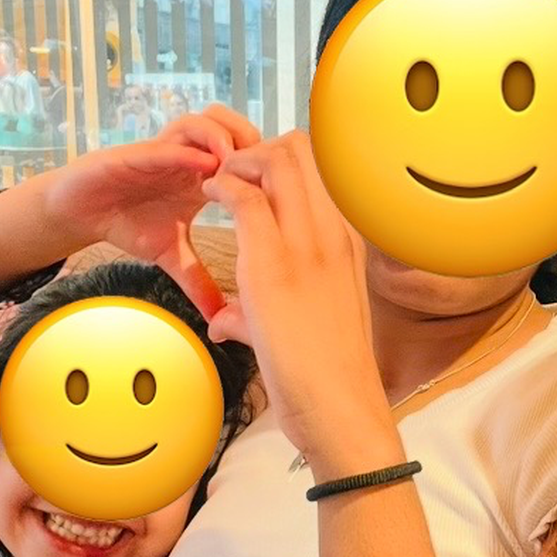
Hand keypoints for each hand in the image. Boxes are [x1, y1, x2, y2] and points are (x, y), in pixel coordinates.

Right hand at [44, 105, 261, 319]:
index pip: (253, 157)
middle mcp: (193, 157)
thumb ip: (198, 280)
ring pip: (207, 121)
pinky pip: (168, 142)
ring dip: (226, 138)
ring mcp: (168, 150)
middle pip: (240, 128)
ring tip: (237, 167)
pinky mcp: (137, 152)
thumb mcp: (171, 255)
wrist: (81, 211)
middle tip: (267, 174)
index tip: (286, 198)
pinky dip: (189, 150)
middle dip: (257, 144)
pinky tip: (205, 167)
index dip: (272, 170)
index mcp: (209, 177)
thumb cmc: (130, 223)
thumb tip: (219, 318)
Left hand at [201, 130, 398, 473]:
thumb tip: (227, 321)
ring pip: (277, 161)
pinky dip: (222, 185)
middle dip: (260, 149)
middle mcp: (333, 233)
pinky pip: (244, 196)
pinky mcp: (273, 262)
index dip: (285, 160)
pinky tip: (209, 196)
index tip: (256, 180)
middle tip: (233, 174)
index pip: (324, 170)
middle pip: (303, 151)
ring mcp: (307, 244)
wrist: (341, 408)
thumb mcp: (309, 327)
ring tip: (219, 182)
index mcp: (347, 243)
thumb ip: (263, 313)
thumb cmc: (329, 375)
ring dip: (240, 162)